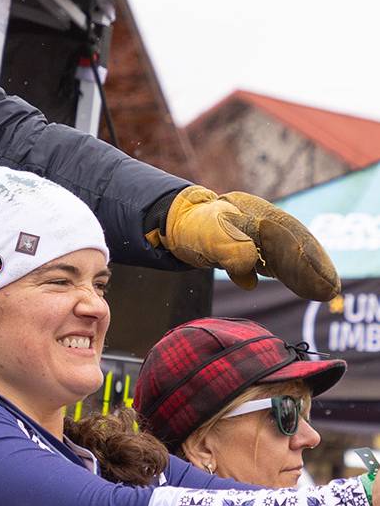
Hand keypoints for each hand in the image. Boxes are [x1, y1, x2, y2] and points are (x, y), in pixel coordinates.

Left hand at [152, 185, 339, 299]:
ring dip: (305, 272)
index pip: (289, 236)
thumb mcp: (208, 237)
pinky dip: (290, 274)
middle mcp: (263, 221)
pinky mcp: (252, 248)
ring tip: (324, 292)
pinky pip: (277, 262)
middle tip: (330, 290)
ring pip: (288, 255)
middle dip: (313, 267)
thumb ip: (230, 249)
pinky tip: (303, 287)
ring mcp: (259, 234)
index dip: (307, 258)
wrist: (175, 227)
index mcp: (255, 213)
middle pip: (294, 245)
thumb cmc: (192, 229)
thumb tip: (250, 268)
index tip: (320, 278)